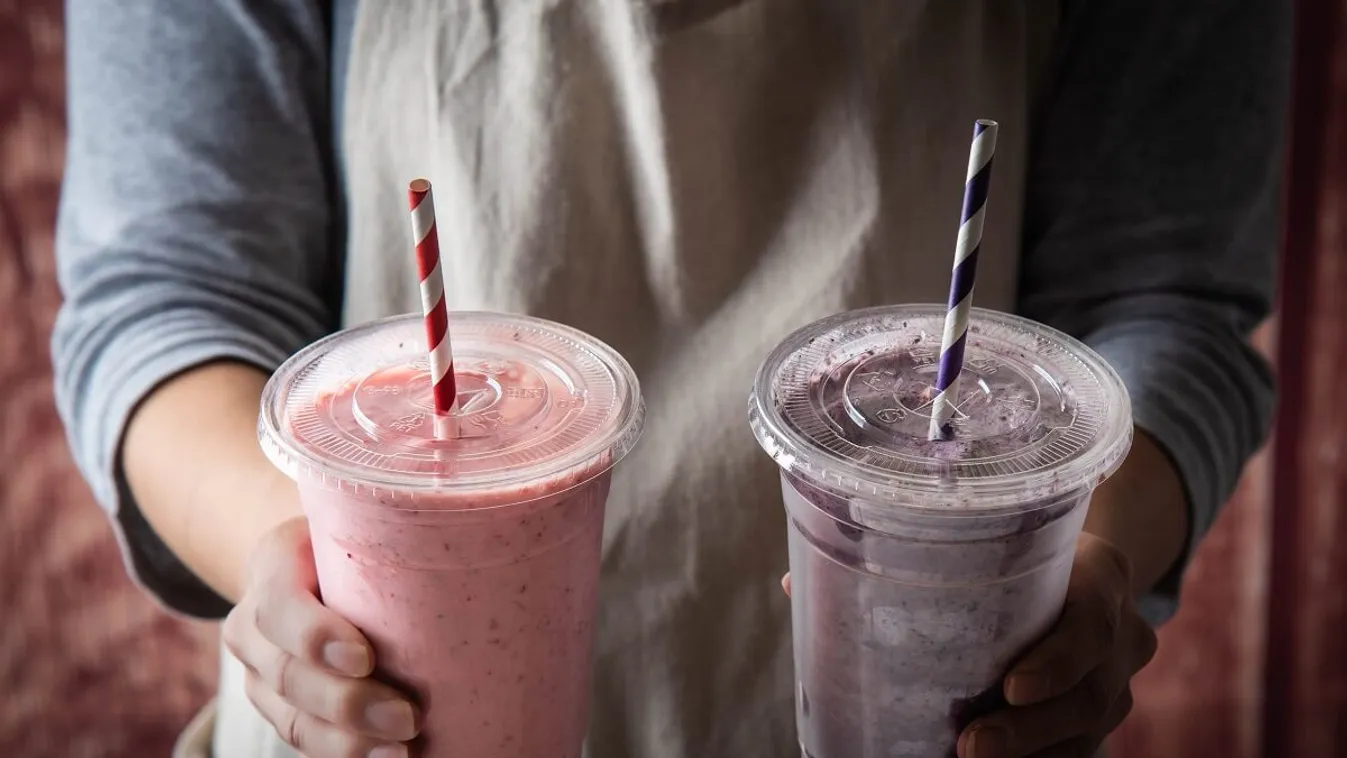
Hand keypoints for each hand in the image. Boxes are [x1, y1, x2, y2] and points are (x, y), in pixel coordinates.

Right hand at [222, 517, 418, 756]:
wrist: (310, 567)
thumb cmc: (355, 541)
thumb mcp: (365, 519)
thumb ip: (402, 530)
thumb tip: (491, 546)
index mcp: (273, 564)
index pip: (279, 605)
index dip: (315, 637)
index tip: (365, 657)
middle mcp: (255, 625)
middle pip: (288, 676)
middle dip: (348, 704)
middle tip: (408, 717)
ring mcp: (262, 675)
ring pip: (293, 720)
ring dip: (349, 743)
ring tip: (403, 749)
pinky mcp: (282, 709)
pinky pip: (305, 741)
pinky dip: (346, 755)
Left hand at [957, 533, 1157, 757]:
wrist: (1073, 567)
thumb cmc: (1019, 548)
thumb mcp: (1004, 537)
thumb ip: (965, 555)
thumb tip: (874, 564)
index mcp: (1103, 573)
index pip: (1092, 624)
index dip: (1058, 663)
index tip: (1011, 689)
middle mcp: (1126, 628)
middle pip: (1092, 691)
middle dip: (1031, 726)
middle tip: (973, 743)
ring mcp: (1122, 675)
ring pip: (1090, 727)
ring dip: (1031, 750)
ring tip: (975, 756)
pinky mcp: (1109, 708)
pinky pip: (1082, 744)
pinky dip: (1039, 755)